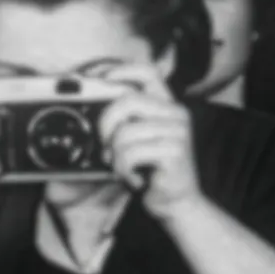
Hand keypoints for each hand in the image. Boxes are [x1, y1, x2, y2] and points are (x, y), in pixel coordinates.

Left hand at [93, 60, 201, 218]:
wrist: (177, 203)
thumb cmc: (153, 171)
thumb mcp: (140, 139)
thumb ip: (126, 119)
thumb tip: (96, 107)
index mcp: (168, 105)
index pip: (147, 72)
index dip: (121, 70)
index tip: (100, 77)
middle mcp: (176, 114)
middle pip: (128, 100)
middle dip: (106, 123)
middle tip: (105, 145)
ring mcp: (178, 132)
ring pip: (125, 133)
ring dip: (116, 157)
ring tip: (124, 168)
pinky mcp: (174, 152)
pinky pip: (130, 154)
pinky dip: (124, 171)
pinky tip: (135, 178)